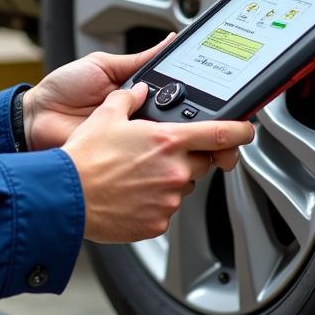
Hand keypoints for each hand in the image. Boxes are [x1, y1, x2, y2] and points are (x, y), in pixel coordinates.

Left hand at [22, 34, 178, 150]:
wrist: (37, 116)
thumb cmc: (64, 87)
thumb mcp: (103, 64)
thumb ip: (137, 59)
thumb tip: (168, 41)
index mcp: (134, 92)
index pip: (169, 92)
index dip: (183, 89)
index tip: (201, 82)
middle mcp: (135, 116)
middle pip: (170, 115)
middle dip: (177, 108)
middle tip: (176, 100)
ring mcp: (129, 138)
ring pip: (159, 135)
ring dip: (161, 126)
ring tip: (155, 115)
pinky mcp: (120, 157)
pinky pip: (140, 153)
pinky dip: (145, 146)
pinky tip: (144, 136)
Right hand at [62, 82, 254, 243]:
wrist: (67, 196)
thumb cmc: (85, 157)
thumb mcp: (106, 115)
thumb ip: (128, 99)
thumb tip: (138, 91)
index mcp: (167, 141)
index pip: (220, 134)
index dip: (240, 130)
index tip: (247, 129)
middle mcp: (174, 171)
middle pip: (200, 161)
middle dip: (185, 155)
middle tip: (155, 153)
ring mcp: (168, 199)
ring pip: (181, 185)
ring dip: (167, 178)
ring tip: (135, 174)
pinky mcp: (157, 222)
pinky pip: (164, 208)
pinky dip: (153, 201)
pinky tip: (129, 193)